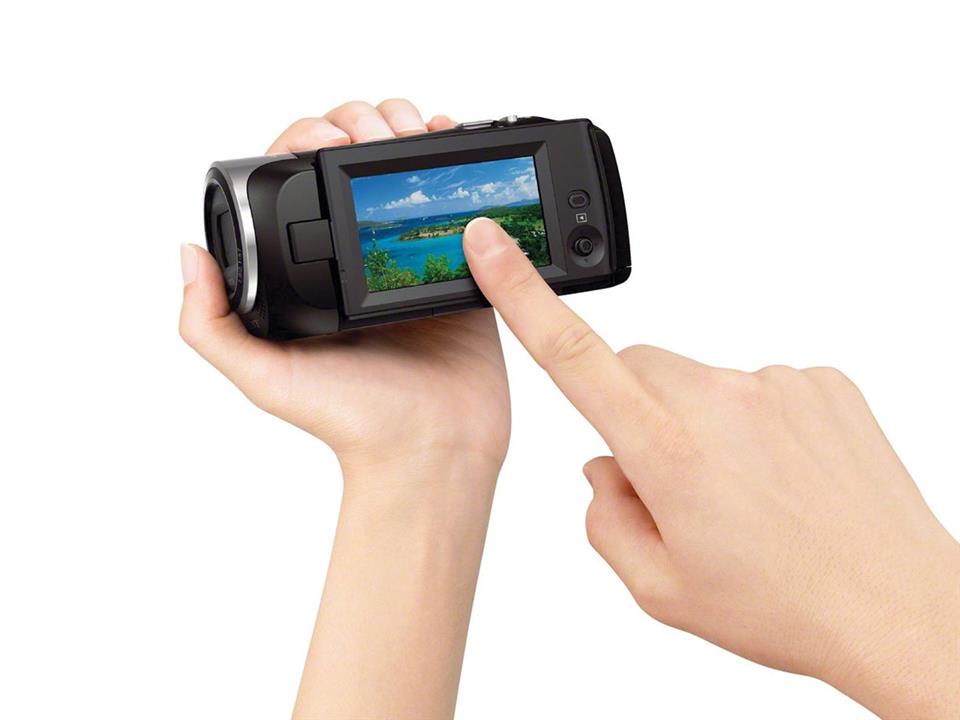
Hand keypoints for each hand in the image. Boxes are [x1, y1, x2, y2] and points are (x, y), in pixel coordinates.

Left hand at [182, 102, 507, 719]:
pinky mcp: (460, 273)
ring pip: (403, 177)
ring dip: (406, 135)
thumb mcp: (264, 377)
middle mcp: (357, 265)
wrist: (433, 451)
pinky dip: (453, 168)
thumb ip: (211, 325)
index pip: (297, 187)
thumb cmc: (353, 423)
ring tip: (412, 129)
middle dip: (362, 126)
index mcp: (311, 279)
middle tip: (377, 130)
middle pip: (353, 169)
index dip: (308, 143)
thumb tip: (186, 255)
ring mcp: (409, 264)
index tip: (328, 139)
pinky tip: (449, 145)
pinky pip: (457, 207)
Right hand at [462, 218, 959, 719]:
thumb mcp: (661, 588)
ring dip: (699, 420)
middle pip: (637, 365)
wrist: (897, 607)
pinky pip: (757, 384)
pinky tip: (783, 474)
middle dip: (635, 407)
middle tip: (673, 478)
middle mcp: (720, 402)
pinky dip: (754, 420)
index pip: (574, 356)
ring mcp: (776, 383)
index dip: (522, 294)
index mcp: (668, 454)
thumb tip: (604, 466)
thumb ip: (606, 519)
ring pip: (698, 379)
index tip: (491, 244)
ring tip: (745, 489)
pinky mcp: (821, 380)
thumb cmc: (784, 607)